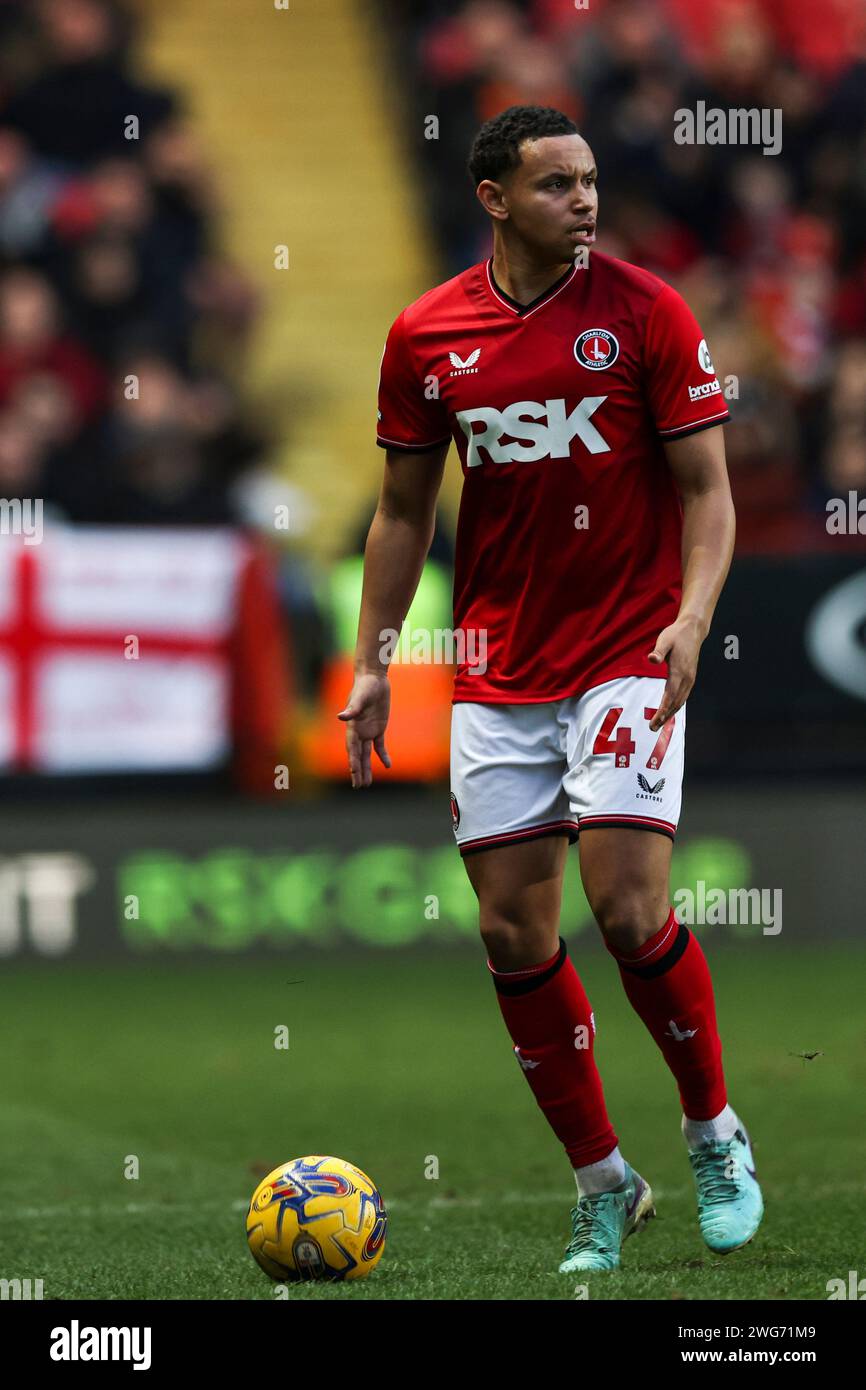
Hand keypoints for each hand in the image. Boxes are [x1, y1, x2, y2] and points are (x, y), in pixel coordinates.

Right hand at [337, 671, 391, 787]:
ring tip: (367, 783)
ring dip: (367, 768)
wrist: (373, 678)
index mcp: (353, 727)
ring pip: (367, 754)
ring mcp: (368, 731)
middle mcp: (359, 731)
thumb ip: (352, 708)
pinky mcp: (379, 728)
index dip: (353, 761)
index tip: (354, 774)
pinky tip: (387, 766)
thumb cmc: (365, 686)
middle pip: (358, 756)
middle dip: (358, 771)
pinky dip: (382, 755)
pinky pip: (379, 745)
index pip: (352, 748)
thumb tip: (341, 717)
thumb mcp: (360, 697)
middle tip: (359, 786)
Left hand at [647, 616, 703, 730]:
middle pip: (676, 703)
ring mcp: (690, 678)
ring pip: (681, 701)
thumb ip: (658, 651)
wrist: (693, 630)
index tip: (654, 721)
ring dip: (671, 713)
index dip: (662, 710)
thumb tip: (651, 659)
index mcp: (679, 671)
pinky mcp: (690, 677)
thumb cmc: (676, 634)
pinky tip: (670, 710)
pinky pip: (683, 696)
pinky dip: (676, 706)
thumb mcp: (665, 640)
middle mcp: (687, 678)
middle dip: (665, 717)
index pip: (670, 696)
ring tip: (659, 724)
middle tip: (653, 728)